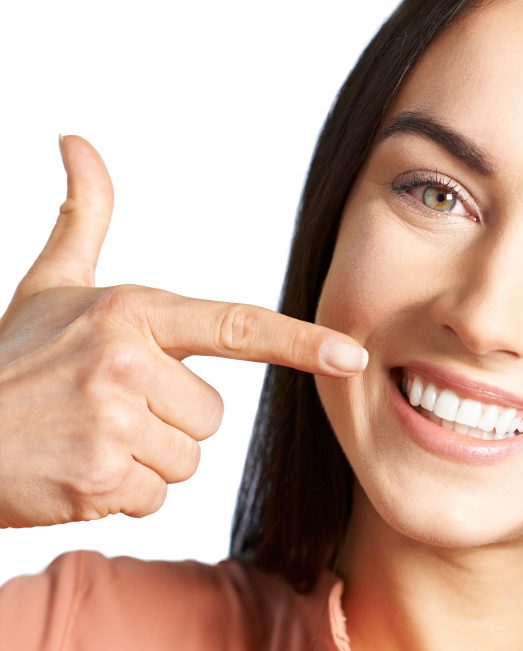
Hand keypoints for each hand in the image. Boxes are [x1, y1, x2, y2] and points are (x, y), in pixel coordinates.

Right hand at [0, 135, 366, 528]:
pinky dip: (121, 495)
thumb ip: (84, 218)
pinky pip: (154, 498)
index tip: (351, 355)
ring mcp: (112, 423)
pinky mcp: (98, 480)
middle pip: (212, 417)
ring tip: (88, 438)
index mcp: (130, 312)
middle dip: (169, 422)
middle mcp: (126, 363)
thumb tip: (77, 142)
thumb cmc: (9, 361)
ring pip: (186, 460)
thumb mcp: (49, 285)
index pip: (235, 326)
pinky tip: (77, 471)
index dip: (299, 341)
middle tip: (106, 410)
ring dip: (146, 461)